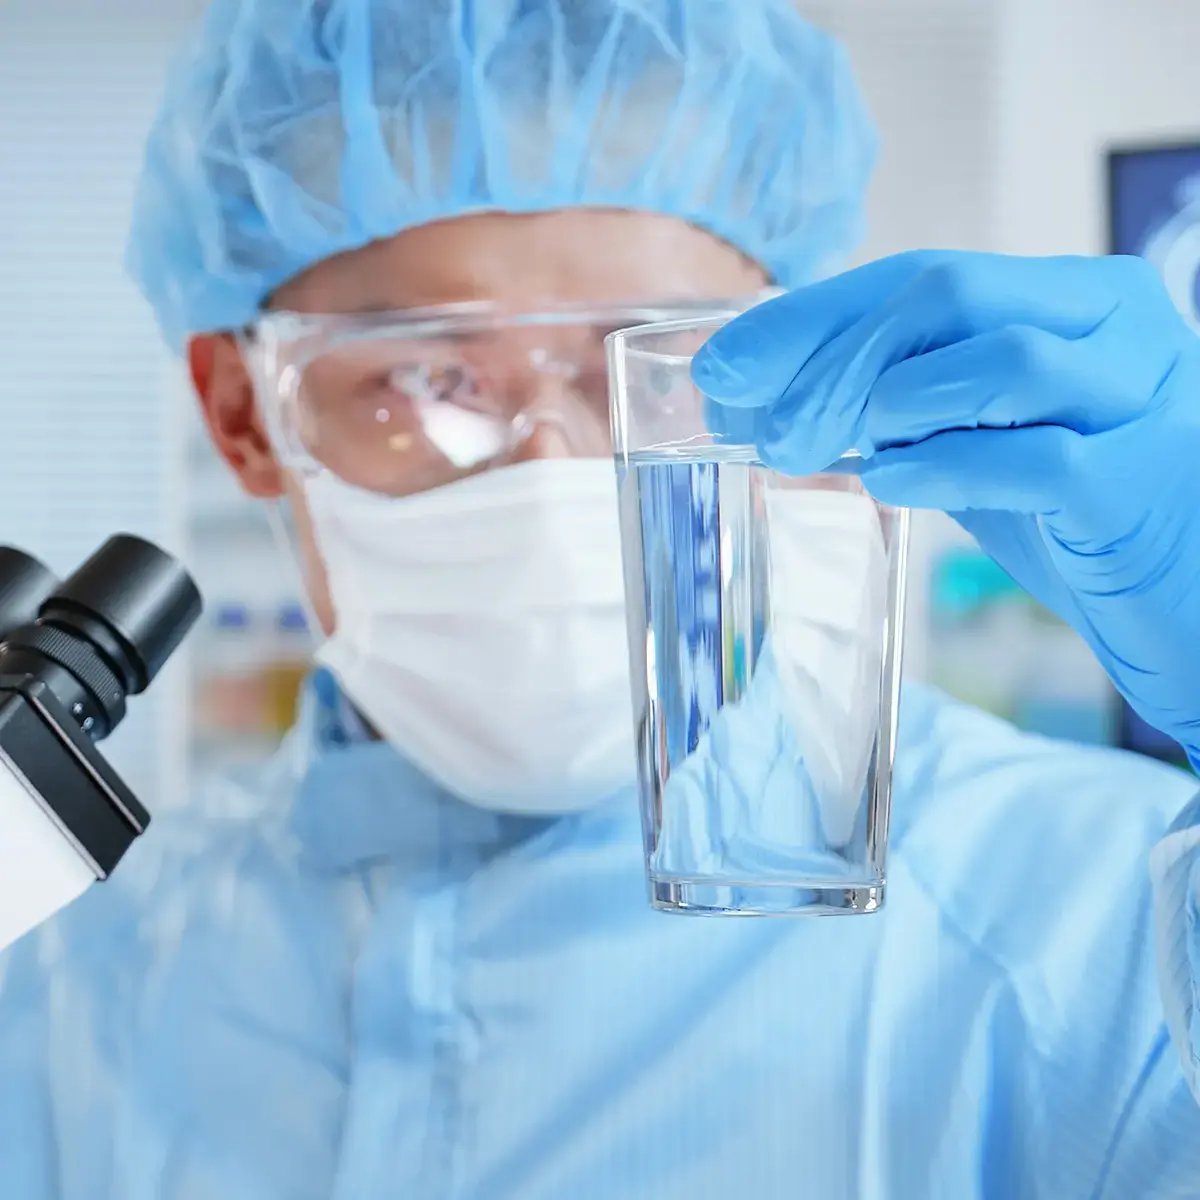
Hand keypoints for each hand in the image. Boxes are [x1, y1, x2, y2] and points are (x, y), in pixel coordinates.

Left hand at [693, 251, 1199, 765]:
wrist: (1185, 605)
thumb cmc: (1077, 519)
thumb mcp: (978, 445)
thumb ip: (895, 414)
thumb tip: (758, 403)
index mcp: (1073, 298)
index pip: (921, 276)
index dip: (812, 317)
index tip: (726, 366)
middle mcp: (1116, 325)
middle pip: (950, 293)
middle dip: (832, 355)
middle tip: (763, 423)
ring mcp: (1143, 398)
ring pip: (1002, 358)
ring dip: (888, 400)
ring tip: (829, 446)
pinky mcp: (1145, 482)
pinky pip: (1037, 457)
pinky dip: (946, 464)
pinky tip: (889, 482)